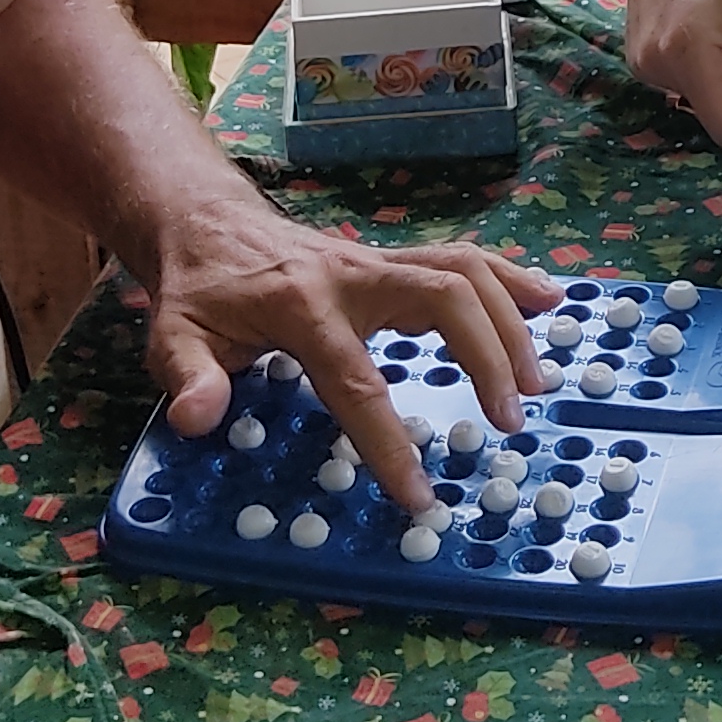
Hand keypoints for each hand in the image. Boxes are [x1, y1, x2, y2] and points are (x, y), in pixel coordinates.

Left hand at [140, 199, 561, 497]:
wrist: (208, 225)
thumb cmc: (198, 293)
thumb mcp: (172, 337)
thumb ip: (189, 379)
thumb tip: (200, 420)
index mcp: (300, 307)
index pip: (356, 380)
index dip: (389, 441)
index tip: (419, 495)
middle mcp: (353, 275)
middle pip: (443, 297)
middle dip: (486, 356)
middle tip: (509, 418)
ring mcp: (380, 261)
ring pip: (464, 271)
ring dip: (510, 321)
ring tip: (537, 380)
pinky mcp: (396, 259)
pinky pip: (465, 260)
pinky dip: (510, 279)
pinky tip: (548, 301)